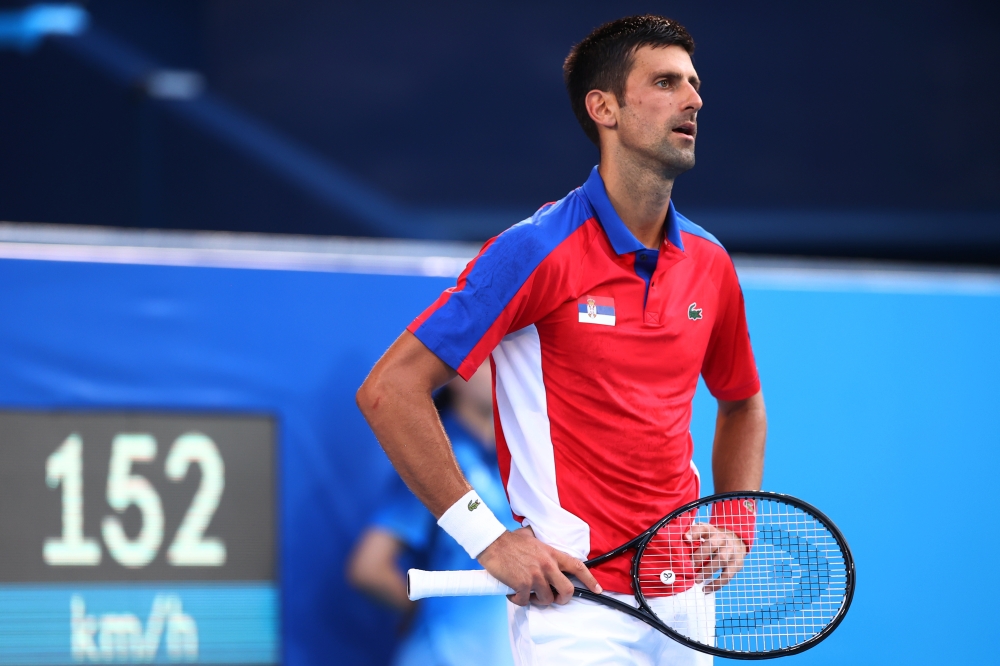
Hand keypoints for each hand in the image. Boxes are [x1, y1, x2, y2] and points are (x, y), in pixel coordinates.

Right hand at [477, 526, 601, 605]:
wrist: (492, 542)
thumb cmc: (509, 541)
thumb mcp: (532, 538)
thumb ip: (541, 545)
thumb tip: (540, 544)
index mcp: (551, 554)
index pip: (577, 567)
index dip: (590, 580)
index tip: (598, 589)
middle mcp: (547, 566)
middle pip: (566, 590)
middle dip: (561, 599)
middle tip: (552, 598)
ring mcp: (535, 576)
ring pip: (546, 600)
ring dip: (536, 600)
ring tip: (525, 592)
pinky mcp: (522, 585)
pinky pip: (524, 601)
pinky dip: (518, 600)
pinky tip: (512, 592)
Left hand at [685, 523, 746, 593]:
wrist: (737, 540)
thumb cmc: (714, 538)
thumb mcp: (705, 532)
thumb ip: (694, 533)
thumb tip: (684, 538)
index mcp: (713, 530)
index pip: (704, 528)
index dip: (694, 533)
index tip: (685, 538)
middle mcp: (723, 539)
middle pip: (712, 545)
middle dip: (700, 555)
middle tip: (690, 565)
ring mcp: (732, 552)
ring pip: (720, 560)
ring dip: (707, 571)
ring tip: (696, 580)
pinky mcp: (737, 564)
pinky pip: (727, 576)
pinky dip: (716, 585)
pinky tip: (706, 589)